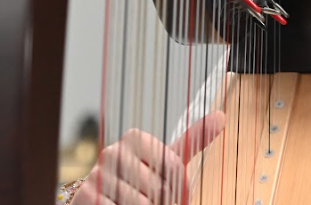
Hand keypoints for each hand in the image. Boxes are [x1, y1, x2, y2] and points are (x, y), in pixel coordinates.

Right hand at [72, 110, 225, 204]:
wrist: (99, 201)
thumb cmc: (137, 182)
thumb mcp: (165, 161)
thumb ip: (192, 139)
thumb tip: (222, 115)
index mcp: (134, 138)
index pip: (173, 166)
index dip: (174, 184)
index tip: (163, 185)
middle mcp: (113, 152)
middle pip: (158, 188)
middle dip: (160, 201)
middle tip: (149, 199)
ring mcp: (99, 175)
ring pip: (141, 204)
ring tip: (134, 203)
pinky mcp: (87, 197)